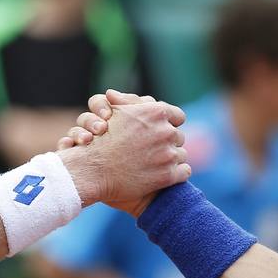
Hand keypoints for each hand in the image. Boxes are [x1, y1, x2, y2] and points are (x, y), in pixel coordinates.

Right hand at [59, 97, 188, 213]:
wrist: (93, 169)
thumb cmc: (101, 139)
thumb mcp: (118, 112)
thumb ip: (136, 104)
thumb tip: (149, 102)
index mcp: (156, 112)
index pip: (177, 116)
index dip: (170, 123)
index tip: (163, 130)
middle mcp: (166, 131)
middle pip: (178, 136)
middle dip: (168, 142)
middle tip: (154, 149)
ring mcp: (168, 153)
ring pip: (181, 154)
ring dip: (171, 159)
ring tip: (155, 164)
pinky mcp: (168, 175)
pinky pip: (184, 171)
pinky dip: (176, 174)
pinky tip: (162, 175)